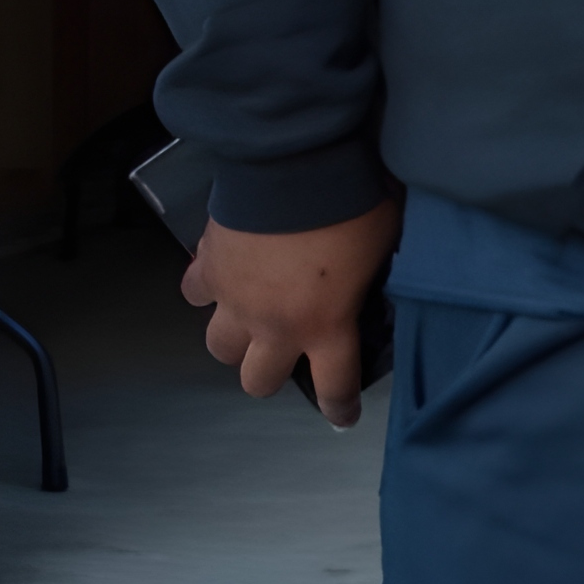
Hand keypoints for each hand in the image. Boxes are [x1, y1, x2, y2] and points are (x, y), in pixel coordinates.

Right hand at [181, 198, 399, 426]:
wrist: (297, 167)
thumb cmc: (353, 203)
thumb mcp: (387, 246)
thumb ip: (377, 275)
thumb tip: (384, 273)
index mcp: (326, 324)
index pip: (334, 385)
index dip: (338, 407)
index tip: (341, 416)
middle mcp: (275, 325)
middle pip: (258, 380)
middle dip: (271, 373)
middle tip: (286, 353)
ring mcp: (235, 300)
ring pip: (220, 347)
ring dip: (235, 338)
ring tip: (250, 318)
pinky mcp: (209, 269)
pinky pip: (195, 293)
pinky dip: (207, 288)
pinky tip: (222, 275)